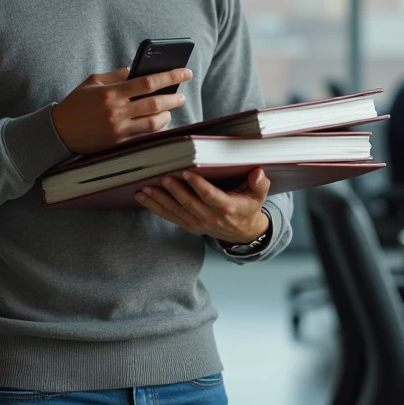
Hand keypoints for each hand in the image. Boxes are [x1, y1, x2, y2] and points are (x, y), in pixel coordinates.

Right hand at [51, 67, 192, 155]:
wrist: (59, 132)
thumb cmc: (76, 103)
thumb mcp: (93, 82)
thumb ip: (117, 75)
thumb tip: (139, 71)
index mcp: (111, 93)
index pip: (147, 82)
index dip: (169, 76)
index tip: (184, 72)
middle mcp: (117, 111)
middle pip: (155, 103)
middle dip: (174, 97)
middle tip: (182, 94)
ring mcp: (119, 129)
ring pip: (153, 122)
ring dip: (167, 114)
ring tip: (172, 107)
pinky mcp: (118, 142)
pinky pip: (144, 134)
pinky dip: (155, 126)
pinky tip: (160, 119)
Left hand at [136, 168, 270, 242]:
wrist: (243, 232)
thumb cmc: (249, 206)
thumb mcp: (259, 195)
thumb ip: (260, 184)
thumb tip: (258, 173)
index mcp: (226, 207)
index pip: (209, 195)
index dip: (197, 185)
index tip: (186, 172)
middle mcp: (210, 217)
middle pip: (188, 203)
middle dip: (174, 190)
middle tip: (162, 177)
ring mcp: (197, 223)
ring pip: (175, 211)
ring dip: (159, 200)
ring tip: (145, 189)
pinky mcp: (189, 225)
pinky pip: (170, 216)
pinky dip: (155, 207)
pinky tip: (143, 198)